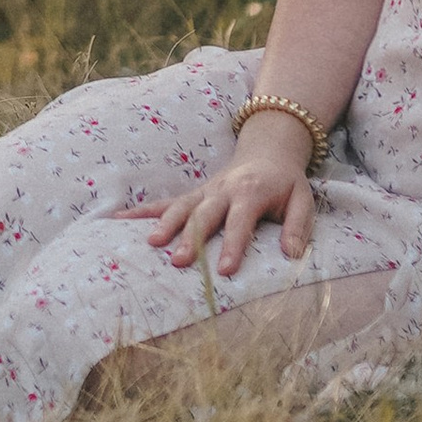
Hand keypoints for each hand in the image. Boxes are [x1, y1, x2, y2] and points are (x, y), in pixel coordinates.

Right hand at [138, 122, 315, 278]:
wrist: (267, 152)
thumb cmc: (285, 183)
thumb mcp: (303, 201)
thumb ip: (298, 227)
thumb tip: (292, 254)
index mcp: (250, 192)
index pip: (240, 221)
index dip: (233, 245)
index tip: (225, 270)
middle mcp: (222, 190)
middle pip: (203, 214)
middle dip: (190, 238)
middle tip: (179, 262)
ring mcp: (203, 191)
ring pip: (180, 206)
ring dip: (165, 224)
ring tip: (150, 244)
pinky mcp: (192, 194)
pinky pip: (164, 202)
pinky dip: (141, 211)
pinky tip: (118, 220)